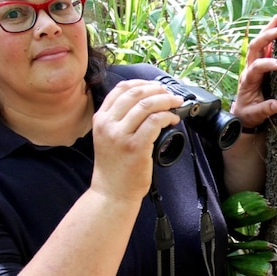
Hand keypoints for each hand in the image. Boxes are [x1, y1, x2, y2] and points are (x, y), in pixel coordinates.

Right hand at [90, 79, 181, 201]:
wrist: (112, 193)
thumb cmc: (114, 168)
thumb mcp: (107, 138)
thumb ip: (118, 120)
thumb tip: (145, 103)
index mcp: (100, 119)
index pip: (121, 89)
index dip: (142, 83)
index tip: (156, 86)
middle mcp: (108, 124)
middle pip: (136, 93)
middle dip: (157, 90)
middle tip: (170, 95)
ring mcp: (120, 135)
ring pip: (147, 105)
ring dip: (166, 101)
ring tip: (176, 104)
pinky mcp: (135, 147)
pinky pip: (155, 122)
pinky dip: (167, 116)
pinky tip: (173, 120)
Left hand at [231, 14, 276, 130]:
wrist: (243, 113)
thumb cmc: (249, 114)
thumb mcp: (255, 115)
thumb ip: (264, 110)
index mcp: (248, 80)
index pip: (257, 67)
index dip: (269, 63)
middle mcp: (249, 69)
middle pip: (254, 48)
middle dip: (266, 37)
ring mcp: (254, 65)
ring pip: (258, 44)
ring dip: (267, 30)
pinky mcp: (260, 64)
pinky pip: (265, 48)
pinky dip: (271, 37)